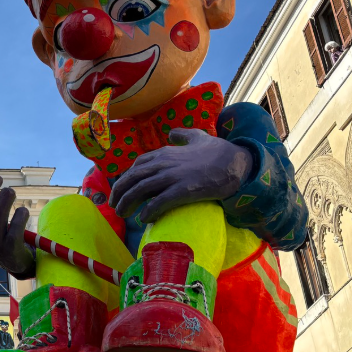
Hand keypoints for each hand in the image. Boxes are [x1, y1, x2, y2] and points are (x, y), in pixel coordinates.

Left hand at [108, 128, 252, 222]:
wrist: (237, 163)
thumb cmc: (219, 151)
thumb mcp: (198, 137)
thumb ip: (183, 135)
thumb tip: (171, 133)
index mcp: (165, 153)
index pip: (137, 166)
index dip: (126, 179)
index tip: (121, 189)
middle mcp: (164, 163)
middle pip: (132, 178)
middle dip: (119, 192)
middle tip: (114, 206)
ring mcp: (172, 177)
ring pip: (140, 190)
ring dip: (127, 203)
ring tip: (121, 214)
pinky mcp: (183, 190)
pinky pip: (158, 202)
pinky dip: (148, 211)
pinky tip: (143, 218)